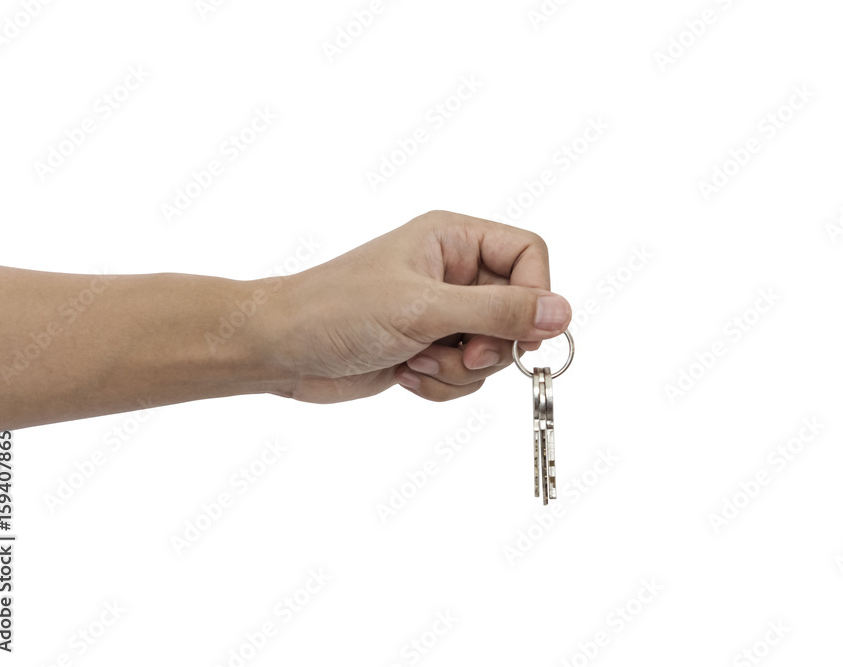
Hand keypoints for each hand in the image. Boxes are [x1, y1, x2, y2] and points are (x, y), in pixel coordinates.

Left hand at [264, 211, 571, 402]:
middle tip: (458, 353)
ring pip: (494, 351)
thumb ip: (498, 310)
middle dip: (489, 344)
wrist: (279, 350)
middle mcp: (454, 272)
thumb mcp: (424, 308)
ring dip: (459, 370)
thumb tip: (563, 313)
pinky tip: (404, 373)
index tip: (522, 334)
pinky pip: (467, 377)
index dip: (535, 295)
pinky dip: (442, 385)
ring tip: (416, 360)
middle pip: (518, 310)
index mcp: (454, 239)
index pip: (530, 254)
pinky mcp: (429, 349)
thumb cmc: (336, 310)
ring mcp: (442, 314)